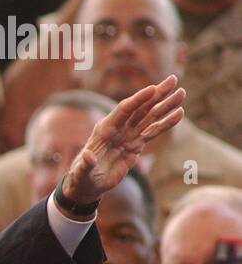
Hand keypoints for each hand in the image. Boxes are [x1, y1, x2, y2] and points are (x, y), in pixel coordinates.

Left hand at [59, 74, 184, 206]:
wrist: (88, 184)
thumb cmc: (81, 177)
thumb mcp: (81, 172)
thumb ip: (85, 164)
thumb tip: (88, 156)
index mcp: (104, 129)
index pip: (124, 110)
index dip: (138, 99)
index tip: (152, 89)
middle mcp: (118, 128)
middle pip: (140, 107)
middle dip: (157, 94)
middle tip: (173, 79)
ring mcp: (128, 135)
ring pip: (150, 117)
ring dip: (166, 105)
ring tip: (182, 93)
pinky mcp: (136, 145)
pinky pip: (153, 131)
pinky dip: (166, 123)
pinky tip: (179, 113)